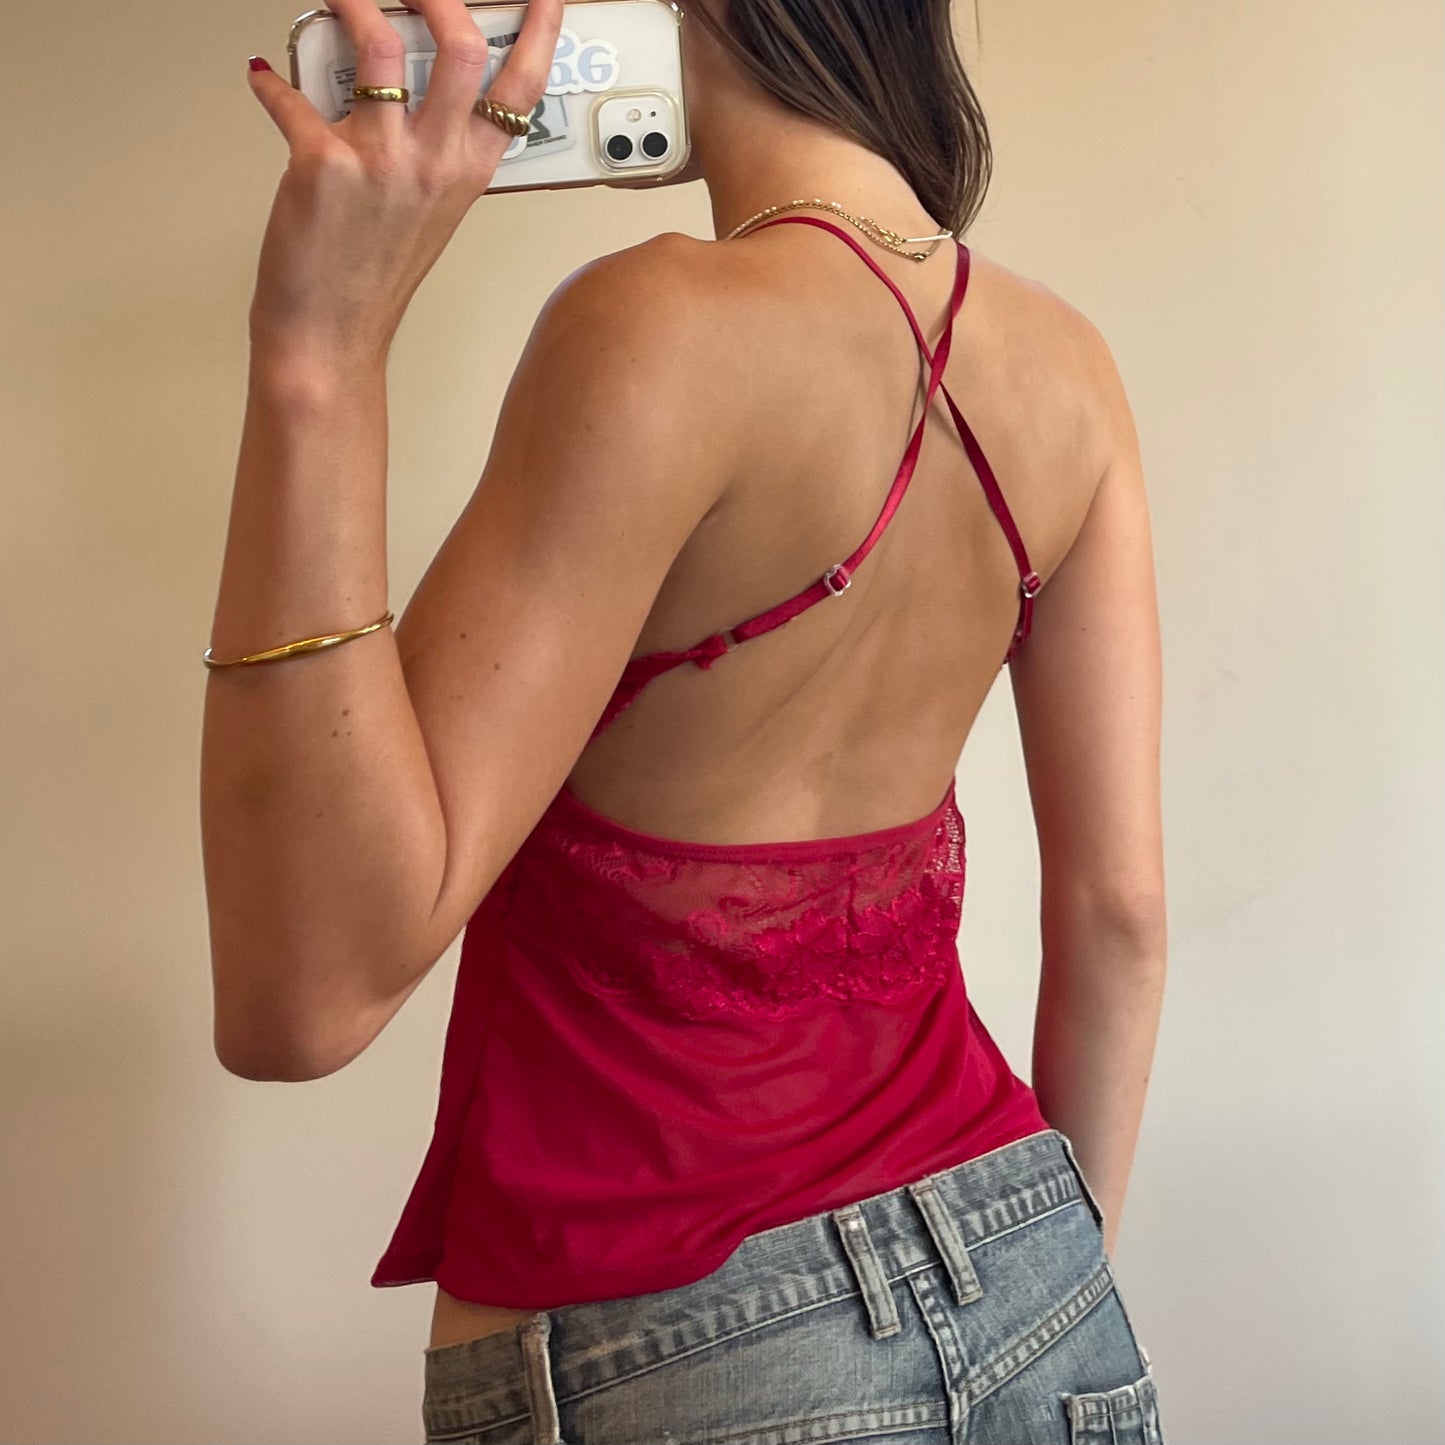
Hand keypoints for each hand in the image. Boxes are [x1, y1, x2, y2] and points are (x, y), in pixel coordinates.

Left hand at [244, 0, 563, 365]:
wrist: (329, 333)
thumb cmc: (373, 277)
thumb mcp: (428, 210)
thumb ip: (429, 146)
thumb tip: (400, 83)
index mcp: (467, 172)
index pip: (520, 93)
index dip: (539, 32)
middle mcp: (433, 164)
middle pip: (461, 49)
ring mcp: (381, 163)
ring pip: (381, 45)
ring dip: (353, 1)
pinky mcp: (322, 164)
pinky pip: (293, 98)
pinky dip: (272, 83)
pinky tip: (265, 81)